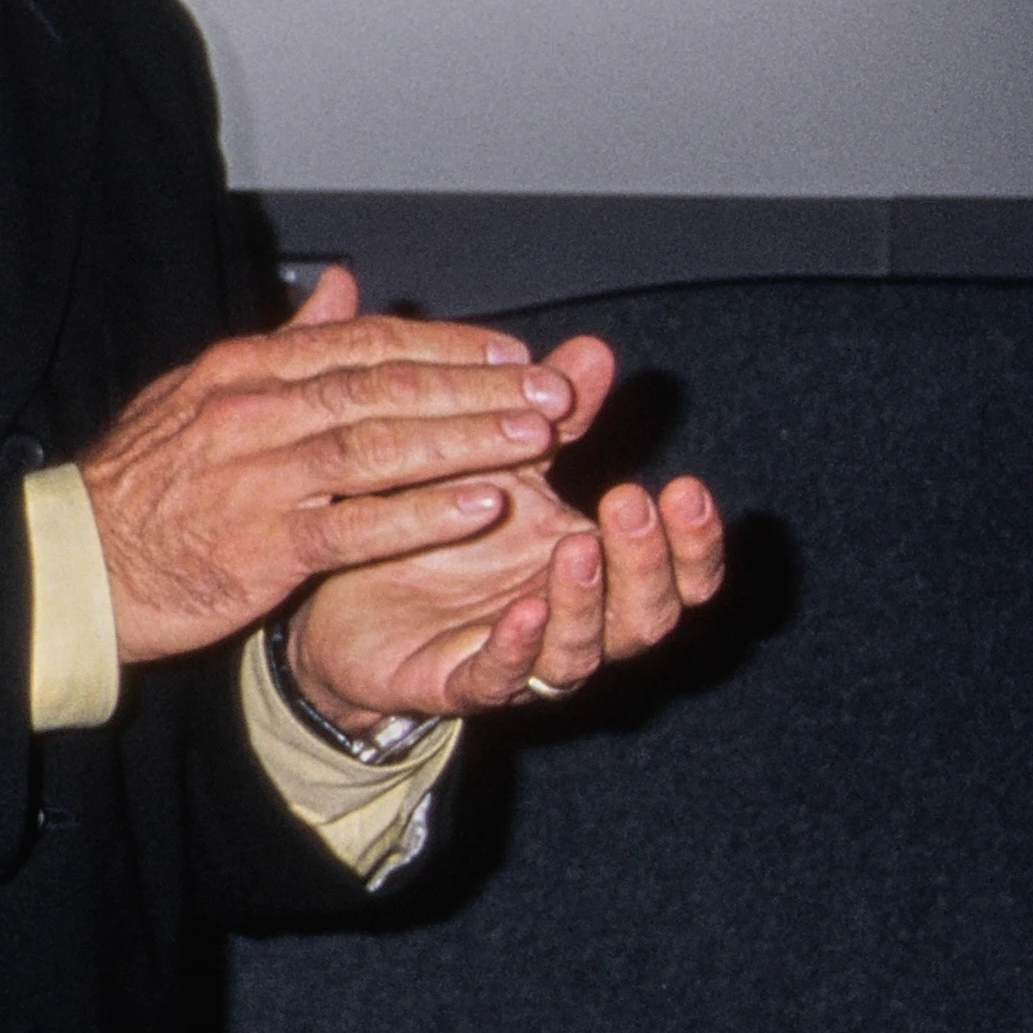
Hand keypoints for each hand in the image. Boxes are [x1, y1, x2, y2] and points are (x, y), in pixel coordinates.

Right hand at [83, 265, 582, 667]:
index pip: (365, 344)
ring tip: (539, 438)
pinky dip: (424, 512)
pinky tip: (482, 504)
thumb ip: (286, 341)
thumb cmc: (144, 485)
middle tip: (553, 391)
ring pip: (382, 446)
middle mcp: (254, 411)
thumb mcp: (204, 394)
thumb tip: (344, 283)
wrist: (76, 565)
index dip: (448, 347)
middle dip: (479, 388)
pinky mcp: (264, 544)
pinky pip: (360, 522)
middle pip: (386, 387)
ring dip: (468, 439)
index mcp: (244, 369)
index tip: (514, 354)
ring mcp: (259, 476)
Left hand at [278, 321, 729, 722]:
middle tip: (636, 502)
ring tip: (580, 546)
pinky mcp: (456, 681)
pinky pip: (499, 676)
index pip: (678, 572)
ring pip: (582, 653)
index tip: (687, 486)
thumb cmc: (434, 523)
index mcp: (593, 566)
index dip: (694, 540)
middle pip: (647, 616)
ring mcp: (519, 655)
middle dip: (651, 563)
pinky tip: (522, 610)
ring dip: (587, 600)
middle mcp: (570, 620)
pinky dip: (517, 647)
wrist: (337, 584)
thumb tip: (594, 351)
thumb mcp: (497, 461)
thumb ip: (553, 417)